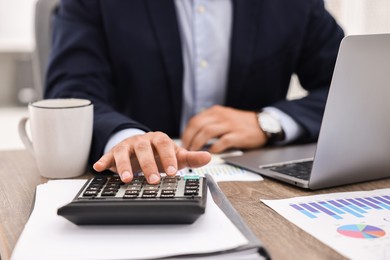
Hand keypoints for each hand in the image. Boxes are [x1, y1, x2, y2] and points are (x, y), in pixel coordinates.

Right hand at [93, 131, 210, 183]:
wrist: (144, 148)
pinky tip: (99, 168)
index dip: (167, 157)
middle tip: (152, 180)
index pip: (164, 144)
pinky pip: (108, 155)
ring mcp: (128, 145)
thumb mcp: (176, 156)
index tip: (171, 172)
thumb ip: (191, 157)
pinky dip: (104, 161)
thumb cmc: (161, 154)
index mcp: (159, 139)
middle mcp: (143, 140)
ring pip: (124, 151)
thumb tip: (209, 157)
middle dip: (147, 164)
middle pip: (143, 148)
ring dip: (124, 165)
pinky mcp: (115, 152)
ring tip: (127, 179)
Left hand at [181, 105, 266, 152]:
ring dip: (198, 144)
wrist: (263, 124)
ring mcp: (230, 125)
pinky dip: (215, 148)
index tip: (183, 143)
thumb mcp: (223, 117)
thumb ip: (209, 123)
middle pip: (198, 126)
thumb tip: (193, 136)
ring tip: (195, 152)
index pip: (195, 121)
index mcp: (215, 112)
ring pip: (207, 132)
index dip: (186, 133)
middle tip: (186, 150)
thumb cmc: (240, 124)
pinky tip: (212, 152)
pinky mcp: (238, 135)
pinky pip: (223, 141)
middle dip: (189, 139)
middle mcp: (221, 116)